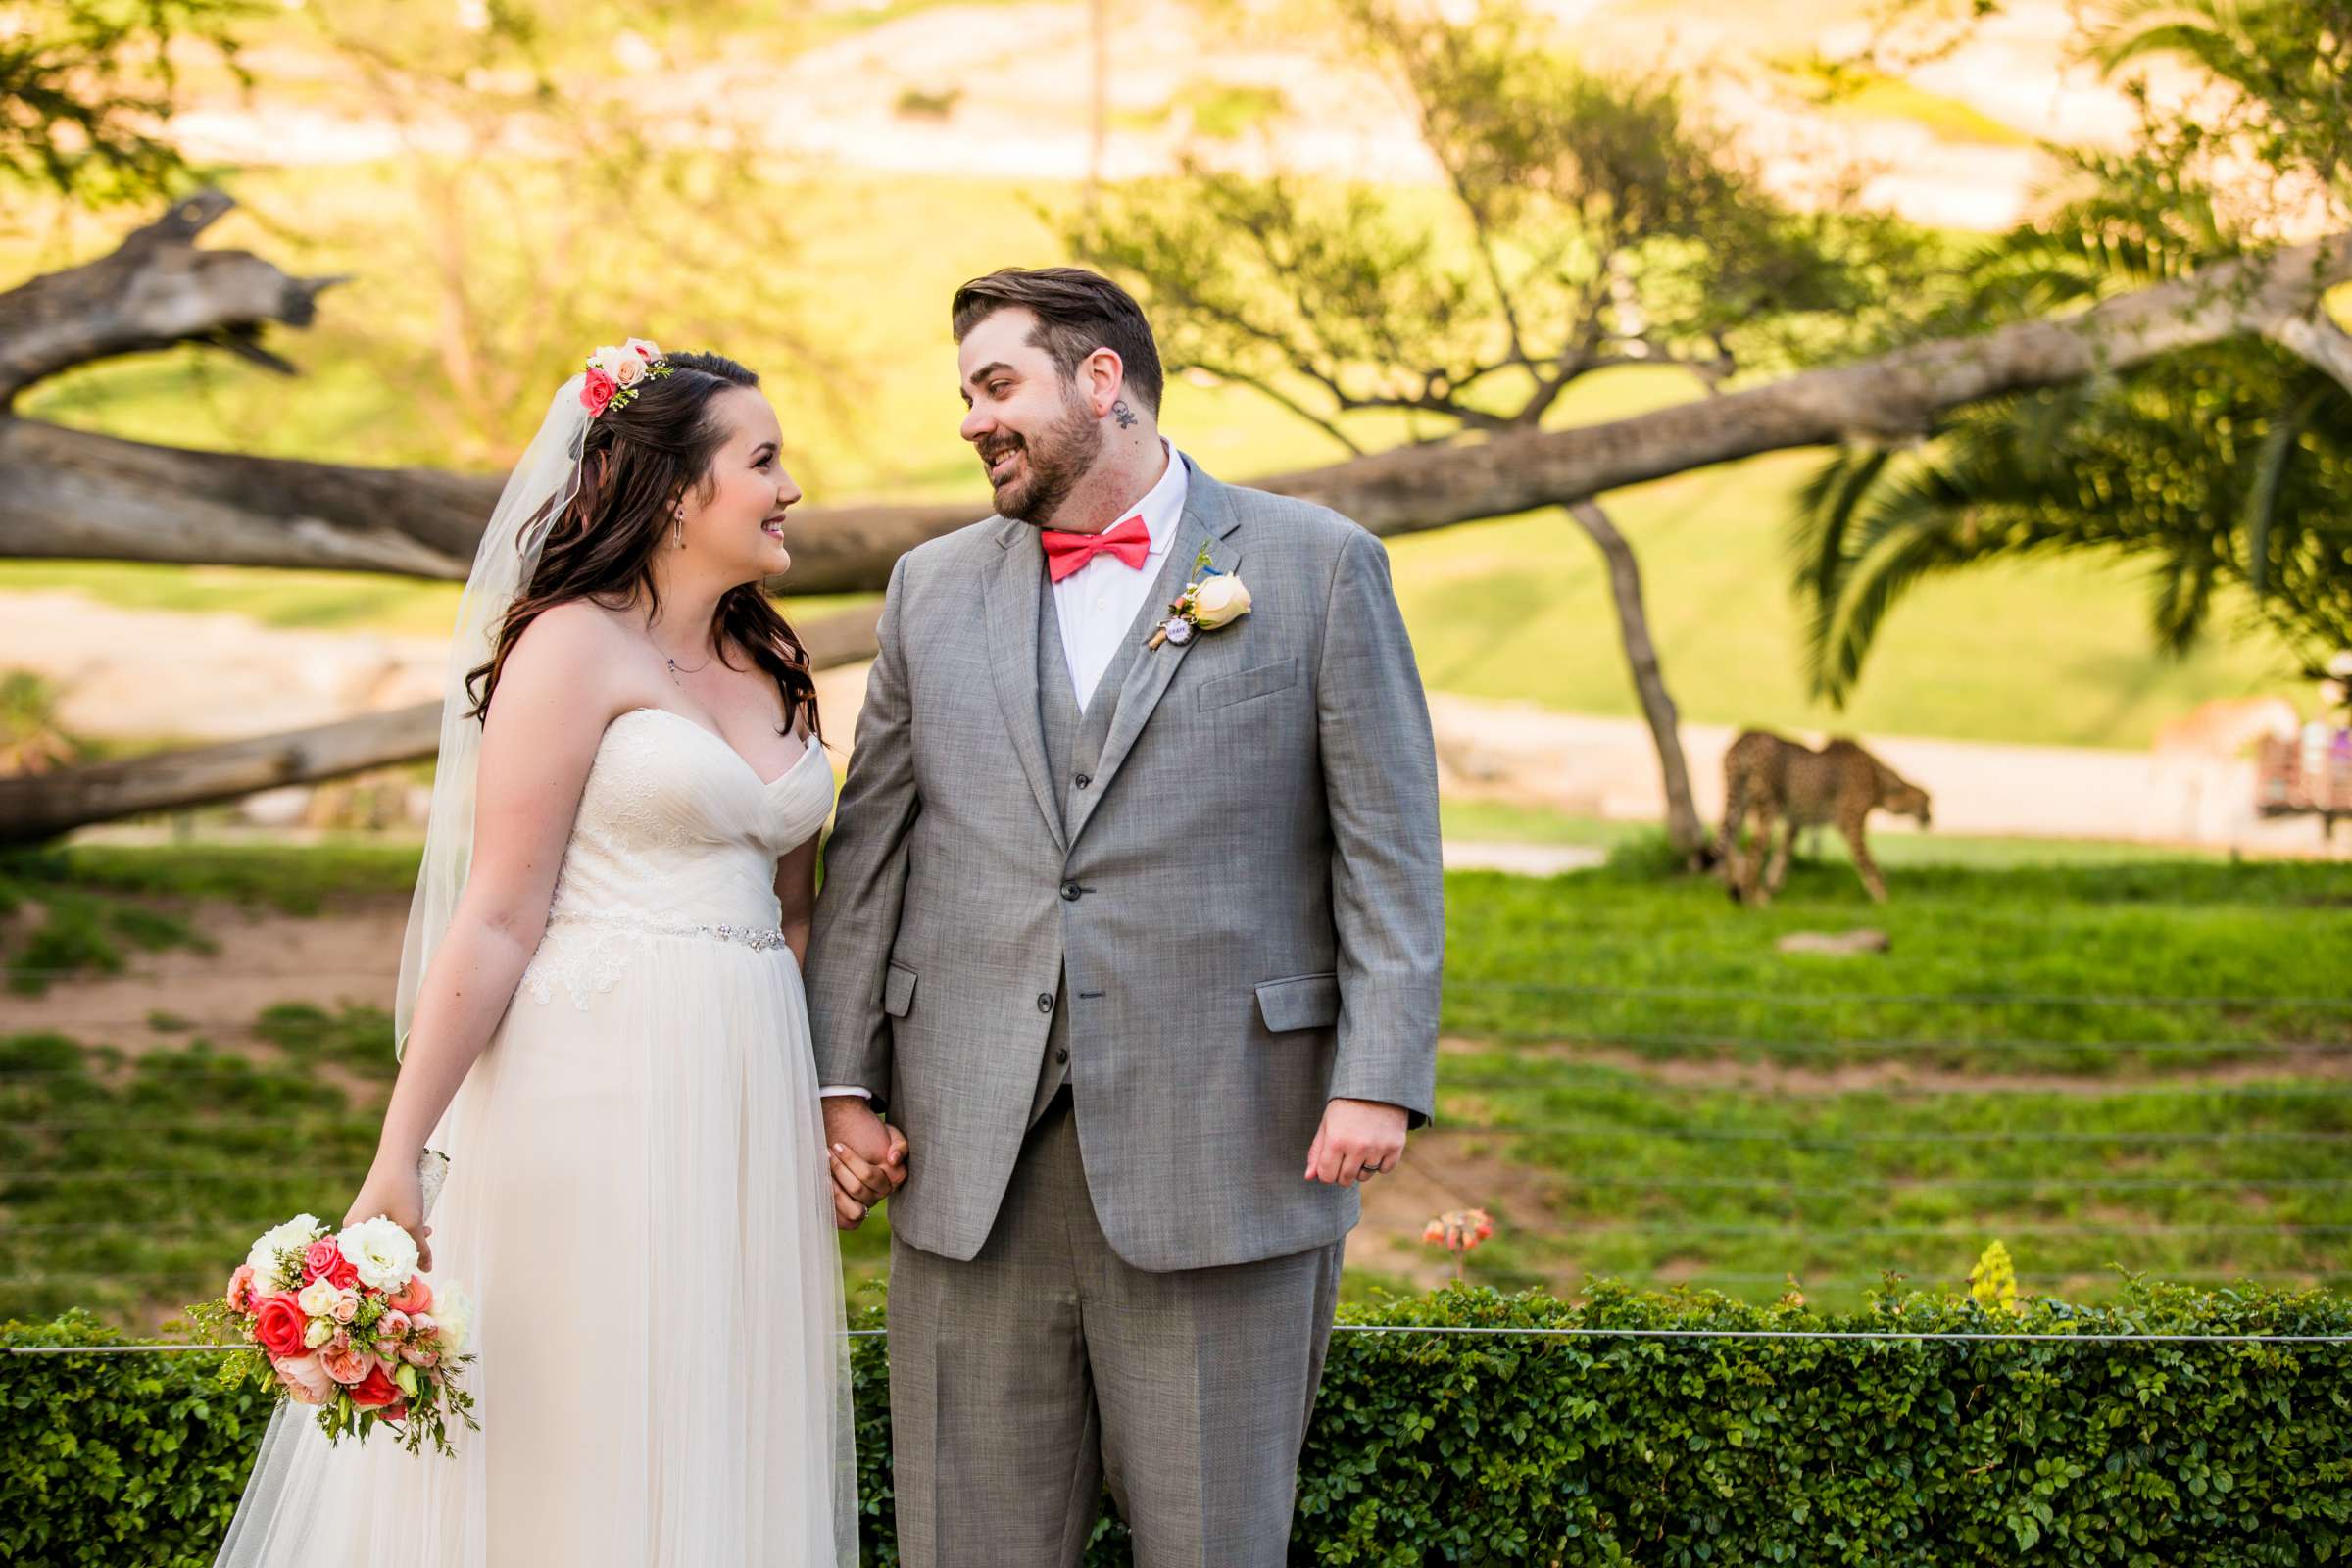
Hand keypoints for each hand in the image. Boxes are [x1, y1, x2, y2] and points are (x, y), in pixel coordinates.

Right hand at [344, 1157, 433, 1271]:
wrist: (399, 1154)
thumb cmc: (400, 1188)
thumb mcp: (412, 1222)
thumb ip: (419, 1248)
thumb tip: (427, 1269)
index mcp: (354, 1233)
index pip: (366, 1265)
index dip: (387, 1273)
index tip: (406, 1276)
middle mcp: (353, 1227)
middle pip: (377, 1253)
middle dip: (401, 1255)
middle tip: (421, 1254)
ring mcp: (363, 1217)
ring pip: (385, 1239)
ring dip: (406, 1240)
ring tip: (427, 1232)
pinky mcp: (373, 1209)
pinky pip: (387, 1228)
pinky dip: (403, 1230)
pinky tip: (422, 1226)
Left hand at [823, 1097, 907, 1228]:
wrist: (854, 1140)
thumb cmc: (872, 1135)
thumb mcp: (891, 1133)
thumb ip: (900, 1144)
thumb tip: (892, 1160)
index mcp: (894, 1179)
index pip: (869, 1175)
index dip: (851, 1161)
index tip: (837, 1146)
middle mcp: (881, 1195)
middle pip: (857, 1190)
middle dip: (839, 1169)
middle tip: (827, 1152)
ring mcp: (867, 1204)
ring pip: (854, 1211)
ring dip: (835, 1191)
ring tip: (823, 1170)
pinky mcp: (851, 1213)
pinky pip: (846, 1222)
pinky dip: (835, 1209)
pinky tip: (823, 1188)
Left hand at [1304, 1097, 1407, 1187]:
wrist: (1377, 1085)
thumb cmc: (1346, 1104)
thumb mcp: (1327, 1123)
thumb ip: (1316, 1151)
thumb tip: (1309, 1177)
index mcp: (1336, 1140)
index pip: (1326, 1176)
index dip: (1325, 1172)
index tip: (1329, 1162)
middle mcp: (1358, 1146)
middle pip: (1345, 1179)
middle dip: (1342, 1172)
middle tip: (1344, 1155)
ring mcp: (1378, 1147)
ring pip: (1365, 1176)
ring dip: (1361, 1167)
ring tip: (1360, 1147)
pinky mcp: (1396, 1146)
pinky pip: (1385, 1170)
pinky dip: (1380, 1163)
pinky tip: (1375, 1146)